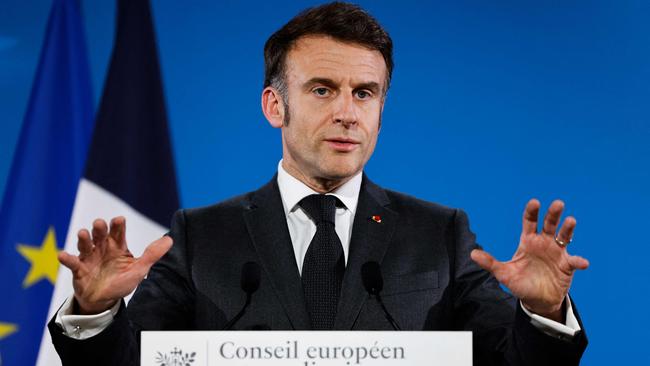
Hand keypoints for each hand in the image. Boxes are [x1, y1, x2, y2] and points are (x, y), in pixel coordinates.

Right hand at [58, 216, 172, 314]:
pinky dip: (67, 258)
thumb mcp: (139, 269)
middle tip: (100, 224)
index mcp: (118, 247)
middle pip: (100, 234)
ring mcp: (89, 258)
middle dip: (100, 228)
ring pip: (85, 244)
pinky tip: (63, 255)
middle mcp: (102, 249)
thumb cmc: (122, 281)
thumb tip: (170, 240)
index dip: (118, 226)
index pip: (118, 232)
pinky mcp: (79, 270)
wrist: (104, 301)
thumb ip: (152, 254)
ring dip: (84, 238)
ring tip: (83, 233)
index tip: (119, 220)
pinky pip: (72, 263)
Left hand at [470, 199, 588, 321]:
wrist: (537, 300)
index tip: (534, 202)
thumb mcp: (503, 273)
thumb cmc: (520, 283)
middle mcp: (544, 243)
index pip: (530, 222)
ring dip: (568, 229)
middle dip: (553, 214)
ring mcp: (557, 253)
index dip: (532, 212)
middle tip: (558, 203)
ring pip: (564, 237)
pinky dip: (578, 261)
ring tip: (570, 221)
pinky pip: (574, 261)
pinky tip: (582, 262)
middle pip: (549, 224)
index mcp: (528, 241)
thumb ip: (490, 263)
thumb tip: (472, 254)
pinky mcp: (567, 265)